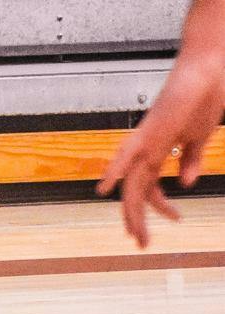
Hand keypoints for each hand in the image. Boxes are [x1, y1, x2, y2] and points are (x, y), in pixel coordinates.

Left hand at [97, 38, 224, 245]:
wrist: (208, 70)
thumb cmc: (205, 98)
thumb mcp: (199, 137)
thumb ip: (191, 158)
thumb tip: (186, 182)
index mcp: (159, 147)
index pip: (150, 184)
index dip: (159, 205)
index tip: (177, 219)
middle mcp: (147, 144)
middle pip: (135, 187)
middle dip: (137, 217)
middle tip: (141, 243)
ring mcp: (148, 136)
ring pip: (131, 179)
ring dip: (130, 209)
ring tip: (136, 235)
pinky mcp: (153, 129)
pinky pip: (129, 152)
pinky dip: (115, 169)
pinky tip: (105, 188)